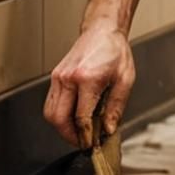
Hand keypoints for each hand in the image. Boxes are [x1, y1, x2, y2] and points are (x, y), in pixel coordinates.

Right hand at [44, 24, 134, 147]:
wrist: (102, 30)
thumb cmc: (114, 51)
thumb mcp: (125, 79)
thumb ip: (116, 106)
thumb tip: (109, 129)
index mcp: (87, 78)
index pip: (81, 117)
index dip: (86, 136)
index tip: (92, 145)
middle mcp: (68, 78)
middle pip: (58, 118)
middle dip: (69, 136)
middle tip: (83, 142)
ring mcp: (58, 77)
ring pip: (50, 113)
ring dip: (62, 127)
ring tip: (78, 132)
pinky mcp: (55, 77)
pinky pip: (51, 103)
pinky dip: (59, 115)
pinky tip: (73, 118)